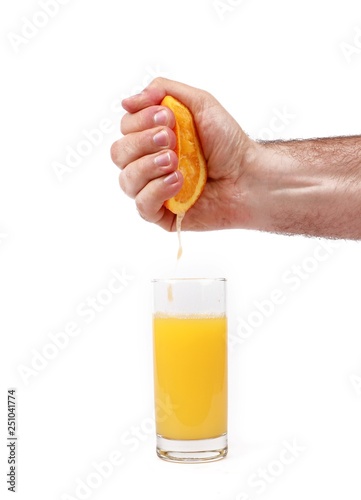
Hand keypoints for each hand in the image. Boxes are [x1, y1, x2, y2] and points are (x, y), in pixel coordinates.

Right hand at [110, 77, 255, 230]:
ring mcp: (154, 190)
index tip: (166, 118)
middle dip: (142, 142)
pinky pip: (142, 205)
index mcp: (153, 138)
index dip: (140, 121)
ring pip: (126, 180)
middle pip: (119, 153)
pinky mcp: (163, 215)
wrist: (248, 175)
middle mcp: (149, 164)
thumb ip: (163, 91)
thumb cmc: (227, 142)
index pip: (125, 128)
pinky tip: (178, 181)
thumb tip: (127, 101)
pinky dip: (156, 190)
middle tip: (171, 138)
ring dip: (148, 166)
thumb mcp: (199, 103)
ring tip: (175, 161)